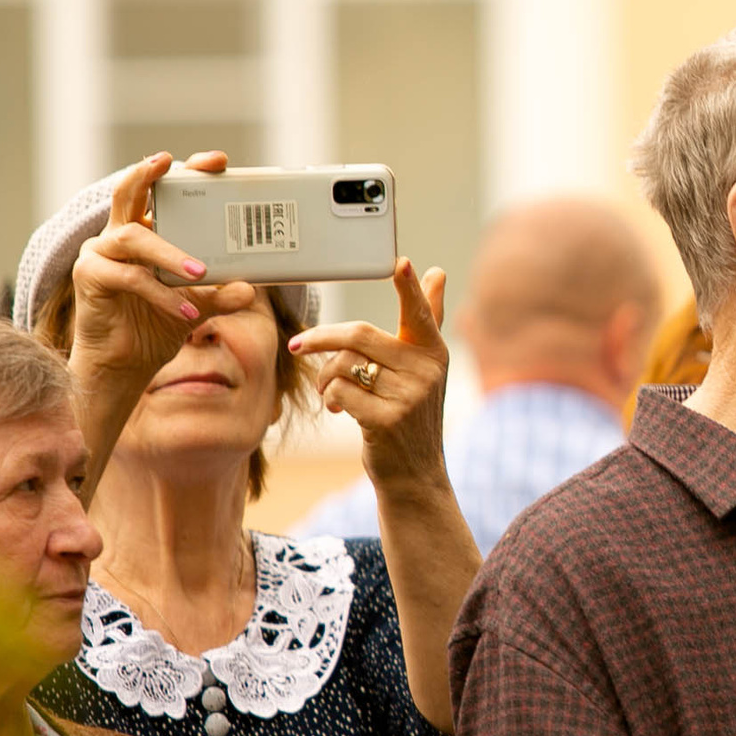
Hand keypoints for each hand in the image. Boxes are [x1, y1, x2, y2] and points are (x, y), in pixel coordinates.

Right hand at [68, 151, 258, 394]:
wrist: (127, 363)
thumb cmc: (159, 322)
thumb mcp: (200, 305)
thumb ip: (221, 294)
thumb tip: (250, 288)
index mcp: (145, 230)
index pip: (160, 190)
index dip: (183, 170)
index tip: (216, 161)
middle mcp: (119, 234)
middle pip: (129, 192)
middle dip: (151, 174)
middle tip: (172, 163)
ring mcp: (100, 253)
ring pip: (134, 237)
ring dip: (170, 254)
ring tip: (201, 272)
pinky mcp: (89, 277)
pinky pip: (129, 277)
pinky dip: (160, 292)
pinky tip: (186, 309)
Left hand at [291, 258, 450, 492]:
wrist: (415, 472)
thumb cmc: (411, 412)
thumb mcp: (422, 368)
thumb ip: (426, 320)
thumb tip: (437, 272)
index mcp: (434, 352)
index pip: (419, 314)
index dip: (408, 289)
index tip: (400, 263)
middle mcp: (427, 371)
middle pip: (359, 335)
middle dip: (321, 339)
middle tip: (297, 346)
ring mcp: (409, 397)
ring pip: (344, 364)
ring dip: (325, 376)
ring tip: (330, 391)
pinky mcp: (387, 420)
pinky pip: (340, 391)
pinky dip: (330, 398)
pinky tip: (339, 409)